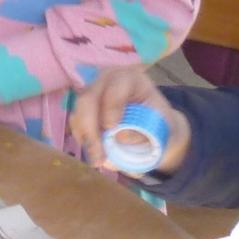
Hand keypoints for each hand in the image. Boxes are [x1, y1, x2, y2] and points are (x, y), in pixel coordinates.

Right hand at [69, 67, 188, 175]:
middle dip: (90, 129)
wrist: (155, 124)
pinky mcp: (84, 108)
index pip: (116, 87)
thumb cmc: (159, 122)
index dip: (112, 108)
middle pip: (88, 99)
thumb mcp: (162, 126)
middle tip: (98, 155)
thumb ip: (148, 132)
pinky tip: (93, 152)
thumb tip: (120, 138)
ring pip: (78, 112)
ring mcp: (92, 93)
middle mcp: (106, 81)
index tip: (112, 129)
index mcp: (130, 79)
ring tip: (96, 160)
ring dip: (84, 137)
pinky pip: (76, 123)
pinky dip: (82, 139)